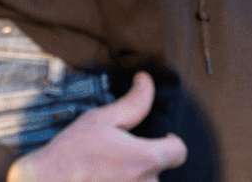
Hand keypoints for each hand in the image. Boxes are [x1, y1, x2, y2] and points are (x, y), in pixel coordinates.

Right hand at [6, 73, 186, 181]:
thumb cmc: (72, 153)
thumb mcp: (101, 120)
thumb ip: (133, 102)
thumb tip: (147, 80)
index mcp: (146, 159)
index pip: (179, 152)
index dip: (171, 142)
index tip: (157, 139)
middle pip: (161, 171)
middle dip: (146, 162)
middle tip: (120, 156)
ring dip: (133, 177)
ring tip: (109, 171)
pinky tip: (103, 179)